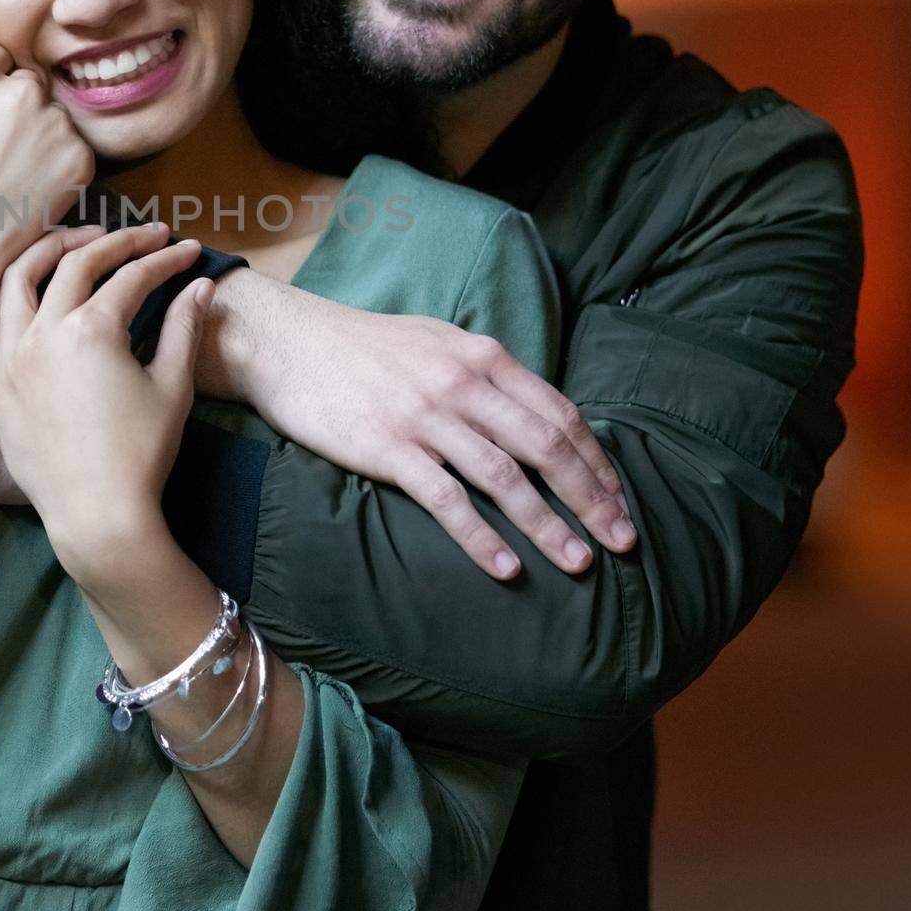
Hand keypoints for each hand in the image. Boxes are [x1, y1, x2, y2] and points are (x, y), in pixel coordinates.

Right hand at [0, 43, 94, 268]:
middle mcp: (20, 92)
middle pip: (29, 83)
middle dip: (17, 106)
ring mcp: (54, 124)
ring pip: (54, 116)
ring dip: (41, 134)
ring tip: (12, 174)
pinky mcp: (79, 157)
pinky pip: (73, 149)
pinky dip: (59, 165)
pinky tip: (31, 189)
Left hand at [0, 221, 213, 573]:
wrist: (98, 518)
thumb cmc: (142, 455)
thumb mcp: (172, 387)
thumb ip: (183, 328)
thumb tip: (201, 286)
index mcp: (90, 331)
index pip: (131, 277)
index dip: (165, 260)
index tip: (189, 252)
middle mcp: (42, 335)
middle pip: (76, 264)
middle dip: (116, 243)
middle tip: (147, 237)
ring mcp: (11, 360)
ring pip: (19, 282)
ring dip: (51, 253)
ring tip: (82, 244)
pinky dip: (20, 300)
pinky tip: (40, 298)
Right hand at [225, 278, 634, 579]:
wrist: (287, 342)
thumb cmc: (361, 346)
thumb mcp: (434, 341)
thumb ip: (482, 372)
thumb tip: (528, 411)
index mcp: (480, 356)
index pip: (558, 413)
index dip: (596, 461)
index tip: (620, 500)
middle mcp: (462, 383)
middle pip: (545, 447)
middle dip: (591, 498)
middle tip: (623, 542)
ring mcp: (425, 415)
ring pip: (505, 477)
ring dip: (548, 525)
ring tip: (578, 563)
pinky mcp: (387, 446)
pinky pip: (446, 499)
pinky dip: (481, 537)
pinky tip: (505, 568)